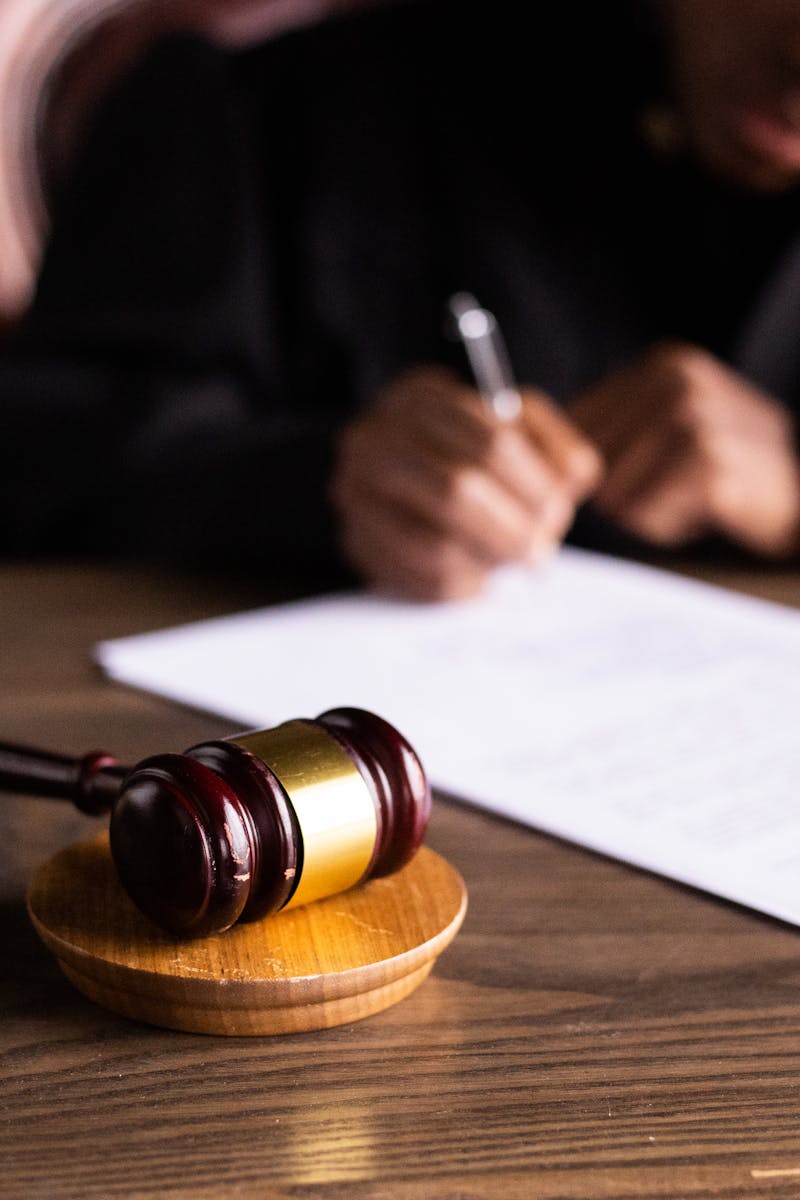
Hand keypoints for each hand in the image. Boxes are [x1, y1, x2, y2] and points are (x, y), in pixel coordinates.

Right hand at [330, 365, 600, 599]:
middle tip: (540, 551)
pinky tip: (480, 575)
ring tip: (510, 561)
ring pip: (435, 545)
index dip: (534, 485)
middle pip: (457, 491)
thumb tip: (569, 482)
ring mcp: (355, 493)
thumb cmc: (476, 453)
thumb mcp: (521, 430)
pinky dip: (463, 586)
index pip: (492, 442)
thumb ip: (555, 447)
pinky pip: (418, 580)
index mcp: (419, 397)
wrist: (405, 477)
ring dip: (488, 561)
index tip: (557, 511)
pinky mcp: (356, 542)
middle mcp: (373, 439)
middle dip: (512, 529)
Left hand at [570, 342, 799, 555]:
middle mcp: (675, 383)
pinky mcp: (706, 465)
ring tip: (689, 496)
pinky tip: (703, 510)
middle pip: (590, 461)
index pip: (577, 421)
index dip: (590, 464)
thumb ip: (619, 424)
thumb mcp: (679, 420)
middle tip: (672, 487)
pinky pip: (644, 515)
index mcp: (662, 366)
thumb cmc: (732, 464)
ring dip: (645, 511)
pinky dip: (666, 526)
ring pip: (613, 492)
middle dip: (621, 490)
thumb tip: (544, 453)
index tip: (631, 474)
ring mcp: (693, 420)